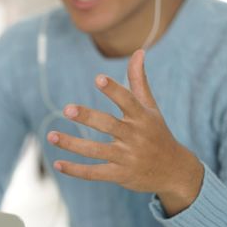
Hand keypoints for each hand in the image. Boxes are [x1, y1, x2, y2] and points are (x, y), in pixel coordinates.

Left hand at [47, 50, 203, 215]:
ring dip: (72, 144)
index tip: (98, 78)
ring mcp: (127, 157)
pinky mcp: (119, 175)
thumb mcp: (151, 108)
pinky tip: (57, 163)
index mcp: (142, 118)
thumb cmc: (157, 134)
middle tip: (67, 108)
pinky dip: (75, 170)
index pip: (128, 101)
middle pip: (108, 125)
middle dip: (87, 117)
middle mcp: (135, 137)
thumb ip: (139, 81)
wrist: (174, 171)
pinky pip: (94, 173)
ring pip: (96, 150)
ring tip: (51, 136)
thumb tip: (139, 51)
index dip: (114, 90)